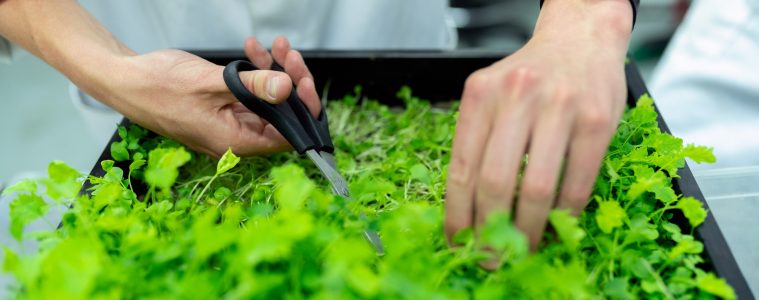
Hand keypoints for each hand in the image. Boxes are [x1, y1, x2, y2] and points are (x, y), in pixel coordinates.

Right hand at [98, 36, 319, 156]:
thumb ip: (253, 87)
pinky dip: (255, 72)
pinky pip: (250, 93)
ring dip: (274, 72)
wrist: (125, 79)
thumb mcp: (211, 82)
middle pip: (281, 115)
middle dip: (290, 82)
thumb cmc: (158, 87)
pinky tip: (253, 49)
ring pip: (268, 101)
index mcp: (235, 142)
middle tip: (289, 55)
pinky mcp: (223, 108)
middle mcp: (236, 137)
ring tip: (275, 45)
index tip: (304, 81)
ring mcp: (229, 122)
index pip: (287, 136)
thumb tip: (287, 89)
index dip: (302, 110)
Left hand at [444, 0, 631, 258]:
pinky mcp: (597, 120)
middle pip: (495, 182)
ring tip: (521, 250)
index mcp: (480, 94)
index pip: (461, 167)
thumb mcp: (491, 95)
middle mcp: (517, 97)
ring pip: (537, 188)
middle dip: (490, 230)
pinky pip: (577, 182)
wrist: (580, 38)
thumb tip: (467, 209)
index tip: (457, 241)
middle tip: (490, 256)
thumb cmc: (530, 77)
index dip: (457, 214)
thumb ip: (478, 141)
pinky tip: (556, 226)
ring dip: (528, 230)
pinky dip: (564, 214)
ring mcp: (560, 107)